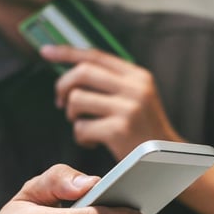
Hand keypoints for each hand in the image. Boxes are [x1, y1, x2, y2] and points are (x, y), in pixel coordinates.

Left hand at [40, 45, 182, 159]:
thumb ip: (113, 83)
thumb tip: (74, 71)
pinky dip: (80, 137)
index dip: (68, 52)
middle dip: (63, 86)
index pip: (97, 55)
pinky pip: (81, 127)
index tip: (46, 51)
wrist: (168, 162)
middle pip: (82, 73)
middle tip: (60, 103)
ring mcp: (128, 108)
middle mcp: (135, 88)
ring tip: (83, 126)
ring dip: (72, 115)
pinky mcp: (119, 130)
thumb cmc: (145, 132)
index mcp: (138, 76)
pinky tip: (92, 143)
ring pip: (77, 100)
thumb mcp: (138, 99)